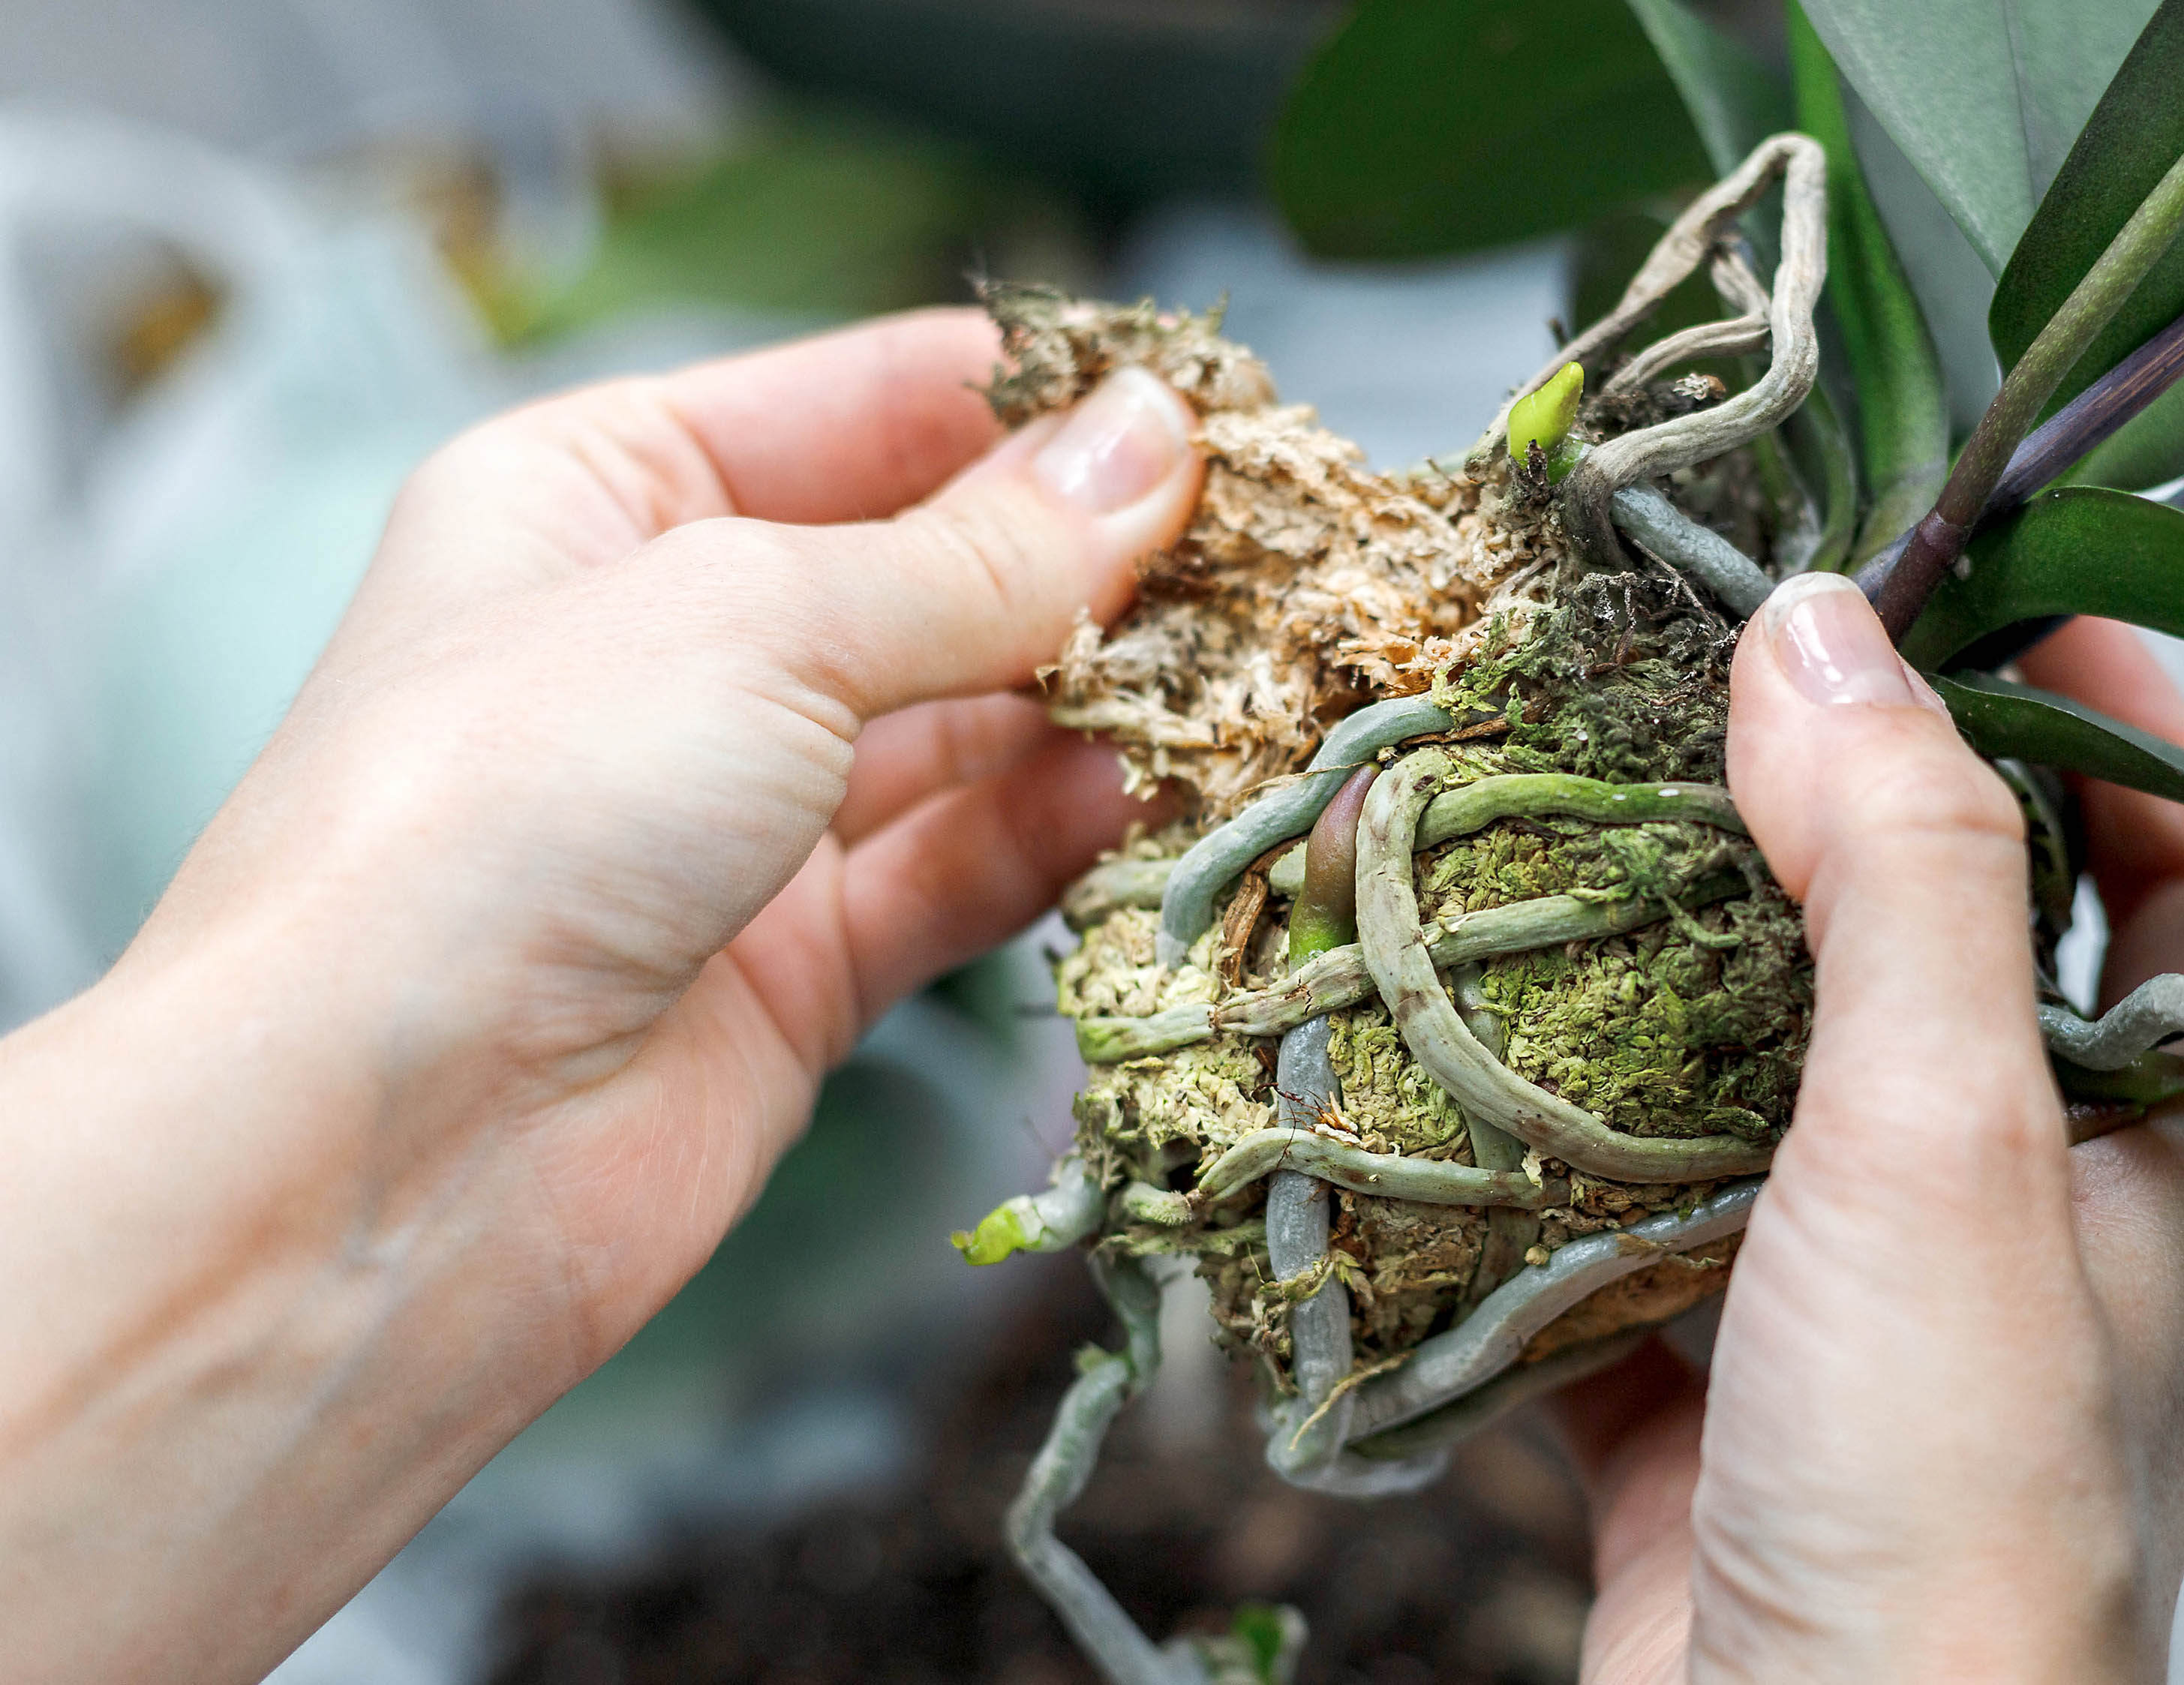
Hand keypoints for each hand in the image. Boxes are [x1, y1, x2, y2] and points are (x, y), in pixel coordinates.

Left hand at [0, 310, 1199, 1682]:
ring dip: (1097, 705)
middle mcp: (667, 646)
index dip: (1042, 404)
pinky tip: (1147, 801)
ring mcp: (733, 815)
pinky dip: (1054, 836)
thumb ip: (979, 553)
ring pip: (965, 729)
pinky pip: (958, 871)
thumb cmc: (497, 819)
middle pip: (933, 570)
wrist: (380, 1158)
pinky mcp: (793, 970)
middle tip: (1272, 559)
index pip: (868, 402)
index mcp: (601, 495)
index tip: (1217, 412)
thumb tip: (1156, 445)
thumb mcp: (758, 617)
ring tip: (1240, 683)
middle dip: (1093, 566)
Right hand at [1559, 576, 2183, 1681]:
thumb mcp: (1951, 1145)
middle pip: (1938, 943)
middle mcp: (2024, 1209)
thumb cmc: (1950, 1504)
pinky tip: (1426, 1063)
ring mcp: (1854, 1300)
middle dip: (1811, 810)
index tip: (1974, 561)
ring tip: (1526, 815)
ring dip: (1639, 967)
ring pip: (1751, 1074)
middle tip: (1684, 666)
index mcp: (2161, 1137)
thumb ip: (1904, 874)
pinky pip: (1609, 1219)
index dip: (2110, 698)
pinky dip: (1522, 1148)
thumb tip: (1820, 632)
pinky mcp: (1705, 1384)